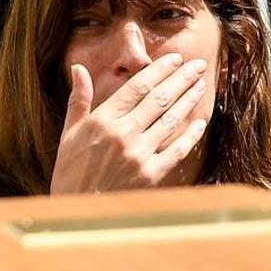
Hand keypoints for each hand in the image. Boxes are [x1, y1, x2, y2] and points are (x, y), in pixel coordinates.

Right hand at [50, 54, 209, 193]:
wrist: (78, 211)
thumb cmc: (72, 171)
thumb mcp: (69, 133)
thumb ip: (79, 100)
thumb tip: (78, 68)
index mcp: (103, 120)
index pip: (138, 87)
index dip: (160, 70)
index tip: (176, 59)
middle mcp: (123, 134)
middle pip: (160, 98)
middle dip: (182, 78)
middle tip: (199, 65)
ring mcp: (139, 154)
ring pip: (171, 119)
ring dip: (189, 100)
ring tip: (201, 86)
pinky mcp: (151, 175)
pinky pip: (177, 150)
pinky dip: (190, 134)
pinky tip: (200, 122)